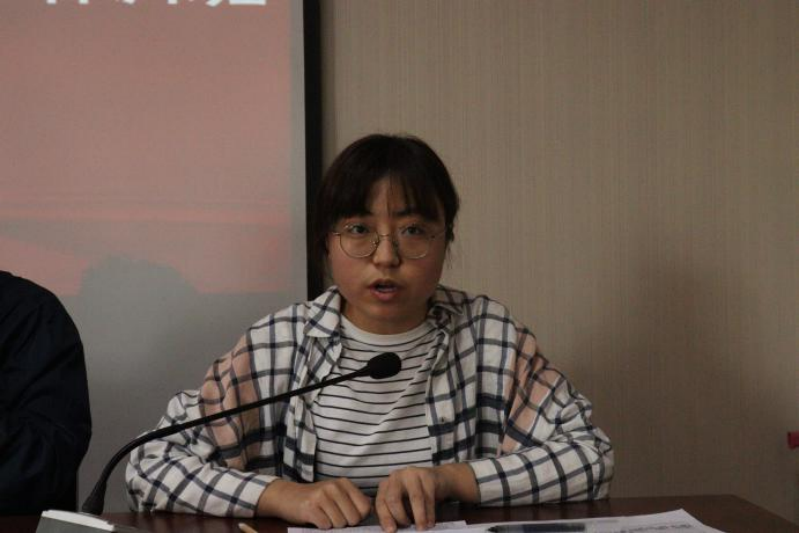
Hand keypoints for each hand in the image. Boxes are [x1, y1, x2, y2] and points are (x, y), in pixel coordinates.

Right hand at [257, 478, 371, 528]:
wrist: (287, 496)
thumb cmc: (316, 500)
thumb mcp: (336, 495)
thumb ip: (353, 502)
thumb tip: (372, 513)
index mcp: (344, 483)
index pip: (365, 508)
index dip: (359, 518)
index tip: (348, 518)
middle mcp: (334, 486)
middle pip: (354, 518)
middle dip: (345, 524)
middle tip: (333, 518)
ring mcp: (322, 495)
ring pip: (340, 523)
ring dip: (332, 526)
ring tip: (324, 517)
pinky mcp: (310, 507)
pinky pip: (325, 525)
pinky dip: (322, 527)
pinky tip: (316, 519)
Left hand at [374, 464, 477, 532]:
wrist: (437, 480)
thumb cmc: (416, 495)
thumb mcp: (402, 502)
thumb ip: (395, 513)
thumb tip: (393, 529)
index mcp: (386, 485)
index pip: (381, 502)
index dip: (385, 518)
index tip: (391, 531)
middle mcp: (396, 477)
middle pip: (393, 498)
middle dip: (400, 516)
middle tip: (407, 526)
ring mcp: (411, 474)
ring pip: (415, 498)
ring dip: (419, 516)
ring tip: (422, 528)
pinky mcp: (427, 475)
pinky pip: (428, 497)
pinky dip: (429, 513)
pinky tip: (430, 522)